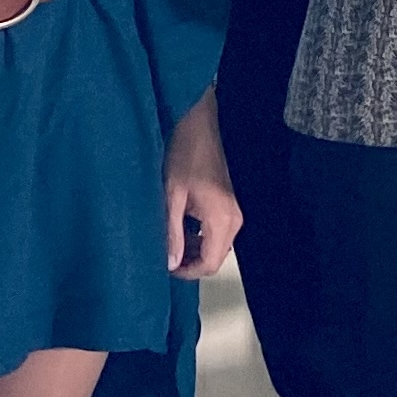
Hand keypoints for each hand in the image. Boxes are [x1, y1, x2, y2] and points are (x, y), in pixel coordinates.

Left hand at [164, 89, 239, 278]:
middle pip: (214, 257)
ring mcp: (233, 212)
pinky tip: (178, 226)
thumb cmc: (183, 154)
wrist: (198, 125)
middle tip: (162, 254)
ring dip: (192, 248)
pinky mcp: (228, 205)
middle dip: (189, 261)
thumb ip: (172, 231)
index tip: (165, 267)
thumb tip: (170, 263)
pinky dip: (198, 236)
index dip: (187, 271)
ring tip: (167, 240)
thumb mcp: (171, 196)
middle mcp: (234, 219)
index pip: (210, 263)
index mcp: (222, 219)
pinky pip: (215, 231)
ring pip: (215, 245)